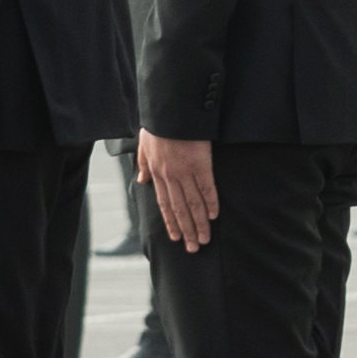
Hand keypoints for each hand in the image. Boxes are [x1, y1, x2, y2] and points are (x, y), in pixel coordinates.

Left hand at [140, 131, 220, 251]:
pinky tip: (214, 215)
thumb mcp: (144, 144)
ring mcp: (185, 171)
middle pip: (179, 209)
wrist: (170, 109)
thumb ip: (143, 163)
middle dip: (186, 230)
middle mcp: (170, 176)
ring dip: (199, 222)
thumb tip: (142, 180)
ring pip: (193, 203)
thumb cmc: (158, 124)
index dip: (171, 222)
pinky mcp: (201, 163)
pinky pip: (207, 187)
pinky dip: (210, 202)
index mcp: (157, 172)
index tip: (176, 238)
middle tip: (194, 247)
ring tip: (205, 238)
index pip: (164, 204)